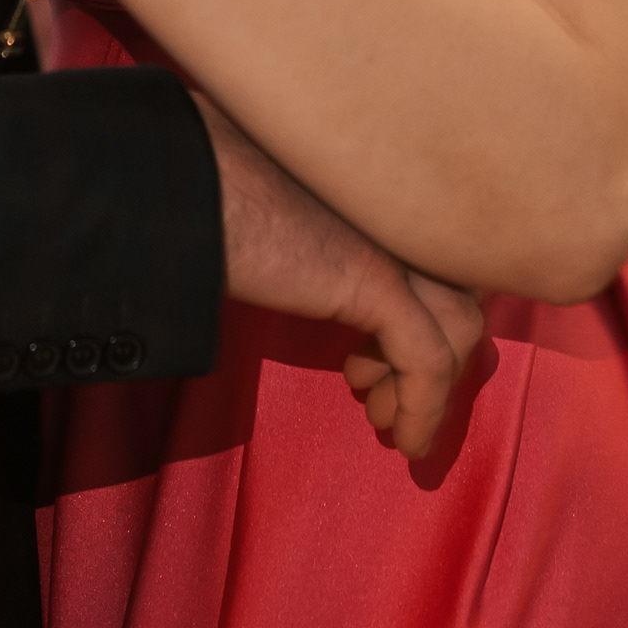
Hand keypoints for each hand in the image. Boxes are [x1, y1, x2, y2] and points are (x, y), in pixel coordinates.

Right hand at [199, 95, 487, 464]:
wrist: (168, 188)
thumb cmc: (194, 192)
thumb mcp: (265, 208)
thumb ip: (300, 229)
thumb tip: (292, 259)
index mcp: (368, 186)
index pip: (435, 252)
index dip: (419, 310)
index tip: (369, 359)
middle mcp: (389, 206)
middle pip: (460, 288)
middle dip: (430, 351)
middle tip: (379, 395)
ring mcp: (389, 239)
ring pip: (460, 324)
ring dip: (429, 385)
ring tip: (382, 420)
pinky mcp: (374, 278)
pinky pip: (427, 361)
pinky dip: (424, 409)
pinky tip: (404, 440)